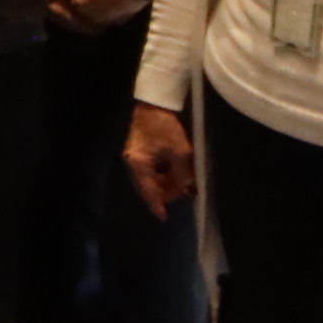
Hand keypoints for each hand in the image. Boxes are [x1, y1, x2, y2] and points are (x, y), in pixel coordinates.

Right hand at [123, 102, 196, 220]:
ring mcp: (136, 157)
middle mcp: (133, 163)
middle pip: (149, 186)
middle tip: (186, 192)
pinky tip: (177, 172)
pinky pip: (152, 170)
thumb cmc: (164, 126)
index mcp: (138, 164)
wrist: (154, 104)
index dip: (157, 204)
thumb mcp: (179, 150)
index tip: (164, 217)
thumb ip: (182, 172)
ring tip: (185, 182)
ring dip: (167, 183)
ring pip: (151, 178)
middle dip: (167, 192)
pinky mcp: (140, 152)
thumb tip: (189, 190)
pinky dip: (164, 174)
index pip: (148, 190)